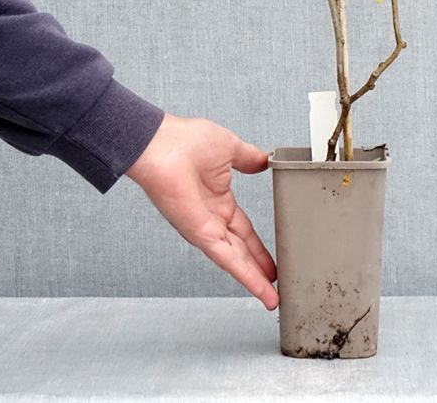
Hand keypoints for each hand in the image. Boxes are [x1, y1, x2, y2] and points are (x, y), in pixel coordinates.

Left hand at [125, 113, 278, 310]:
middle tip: (275, 282)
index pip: (243, 228)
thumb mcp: (231, 148)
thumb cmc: (184, 141)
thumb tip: (265, 159)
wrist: (161, 145)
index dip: (258, 244)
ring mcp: (204, 228)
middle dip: (258, 267)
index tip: (272, 254)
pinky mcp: (199, 234)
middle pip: (241, 249)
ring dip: (254, 279)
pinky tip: (260, 288)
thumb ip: (249, 158)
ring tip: (272, 296)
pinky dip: (245, 275)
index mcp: (218, 198)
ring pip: (235, 260)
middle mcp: (211, 217)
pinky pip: (227, 259)